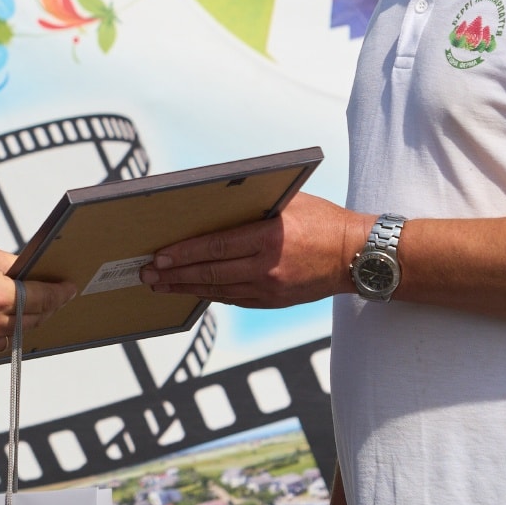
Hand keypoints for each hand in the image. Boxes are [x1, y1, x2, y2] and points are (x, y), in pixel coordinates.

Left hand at [140, 193, 369, 306]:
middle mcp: (269, 268)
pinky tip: (192, 290)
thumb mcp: (288, 202)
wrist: (358, 256)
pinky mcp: (275, 301)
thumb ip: (252, 205)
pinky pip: (235, 299)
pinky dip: (211, 294)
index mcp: (270, 238)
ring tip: (160, 286)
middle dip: (175, 274)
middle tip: (147, 274)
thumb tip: (211, 204)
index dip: (183, 253)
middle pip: (211, 273)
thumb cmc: (323, 220)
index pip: (216, 247)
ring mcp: (272, 289)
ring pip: (219, 290)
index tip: (159, 256)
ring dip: (186, 288)